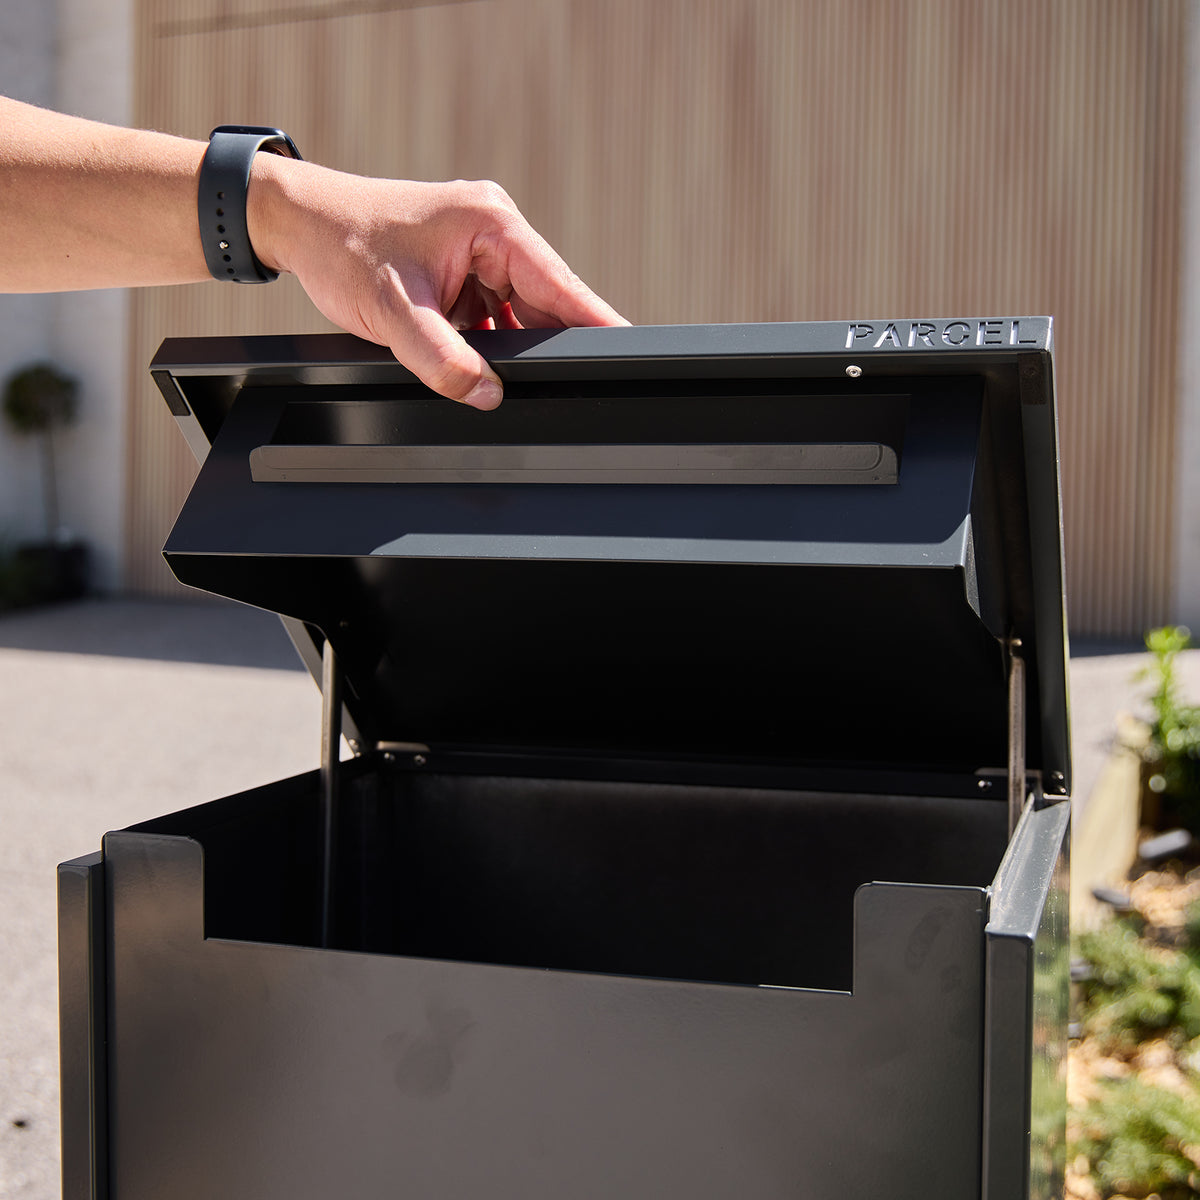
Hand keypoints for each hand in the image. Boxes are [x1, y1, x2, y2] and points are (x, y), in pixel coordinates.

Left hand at [249, 160, 626, 408]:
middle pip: (545, 301)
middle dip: (544, 343)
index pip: (560, 283)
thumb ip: (443, 359)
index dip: (595, 320)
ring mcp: (480, 250)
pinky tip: (474, 358)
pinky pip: (493, 313)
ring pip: (519, 312)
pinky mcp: (464, 268)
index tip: (629, 347)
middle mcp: (494, 230)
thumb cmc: (342, 245)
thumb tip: (487, 395)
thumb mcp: (393, 311)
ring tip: (488, 366)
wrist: (298, 223)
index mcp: (491, 223)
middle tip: (552, 382)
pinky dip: (486, 339)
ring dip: (508, 344)